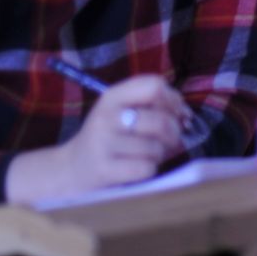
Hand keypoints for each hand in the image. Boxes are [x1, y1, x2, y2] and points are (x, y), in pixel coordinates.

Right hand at [5, 76, 190, 202]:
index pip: (154, 86)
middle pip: (160, 119)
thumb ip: (151, 105)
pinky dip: (148, 170)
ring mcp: (103, 143)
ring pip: (155, 147)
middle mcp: (106, 116)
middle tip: (169, 139)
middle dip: (172, 132)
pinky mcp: (104, 169)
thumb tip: (186, 114)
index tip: (176, 112)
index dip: (173, 99)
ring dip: (158, 154)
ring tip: (144, 154)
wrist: (70, 169)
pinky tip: (135, 168)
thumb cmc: (107, 138)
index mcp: (112, 96)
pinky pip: (146, 168)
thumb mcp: (120, 111)